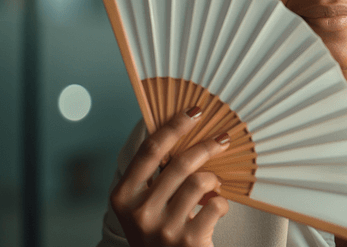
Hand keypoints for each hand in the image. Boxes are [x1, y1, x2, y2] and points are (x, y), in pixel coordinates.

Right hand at [110, 107, 230, 246]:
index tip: (194, 112)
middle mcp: (140, 213)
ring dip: (213, 180)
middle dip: (207, 146)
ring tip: (214, 185)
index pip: (150, 151)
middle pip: (180, 163)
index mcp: (123, 197)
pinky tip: (215, 208)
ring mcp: (164, 229)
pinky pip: (215, 205)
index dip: (174, 126)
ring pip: (199, 182)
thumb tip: (182, 133)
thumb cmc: (156, 234)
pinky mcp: (188, 241)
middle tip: (223, 138)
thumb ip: (153, 177)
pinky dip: (221, 203)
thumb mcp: (142, 206)